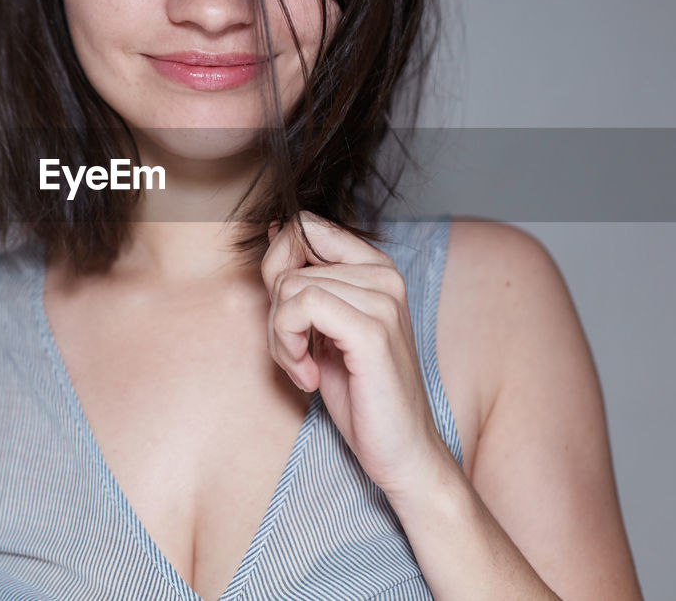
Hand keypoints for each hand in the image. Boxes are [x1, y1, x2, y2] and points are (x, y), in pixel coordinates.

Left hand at [261, 211, 449, 494]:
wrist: (402, 450)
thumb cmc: (361, 393)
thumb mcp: (323, 328)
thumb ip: (303, 279)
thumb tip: (273, 230)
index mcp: (375, 267)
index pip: (306, 225)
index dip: (277, 264)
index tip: (286, 313)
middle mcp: (383, 275)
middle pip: (288, 263)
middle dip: (275, 314)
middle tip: (293, 355)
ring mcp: (382, 300)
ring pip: (289, 288)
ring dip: (280, 338)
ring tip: (304, 369)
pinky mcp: (371, 330)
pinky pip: (300, 307)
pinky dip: (288, 347)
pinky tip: (309, 376)